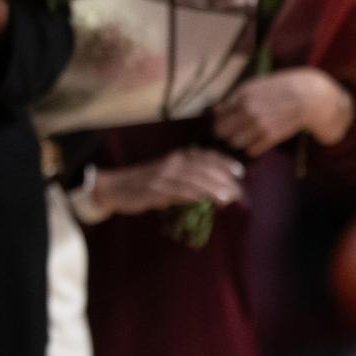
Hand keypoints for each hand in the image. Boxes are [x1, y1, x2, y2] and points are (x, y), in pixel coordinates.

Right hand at [89, 148, 245, 217]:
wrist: (116, 188)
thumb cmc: (146, 183)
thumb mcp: (169, 174)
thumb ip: (189, 176)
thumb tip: (215, 185)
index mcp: (177, 157)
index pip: (205, 156)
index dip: (223, 162)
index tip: (239, 171)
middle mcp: (172, 163)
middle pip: (202, 168)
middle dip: (222, 179)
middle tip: (237, 191)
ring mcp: (162, 176)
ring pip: (192, 179)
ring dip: (211, 188)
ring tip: (226, 198)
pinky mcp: (154, 190)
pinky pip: (175, 191)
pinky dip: (190, 194)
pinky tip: (201, 200)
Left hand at [213, 68, 353, 155]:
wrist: (308, 97)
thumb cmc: (279, 90)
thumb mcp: (254, 86)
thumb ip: (235, 98)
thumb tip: (216, 111)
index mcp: (242, 95)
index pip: (217, 115)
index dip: (217, 120)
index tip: (221, 123)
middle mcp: (248, 110)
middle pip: (222, 131)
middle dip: (223, 133)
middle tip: (229, 133)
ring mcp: (260, 124)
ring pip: (234, 143)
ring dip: (236, 142)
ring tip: (242, 138)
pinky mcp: (272, 136)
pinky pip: (251, 150)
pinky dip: (251, 148)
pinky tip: (255, 142)